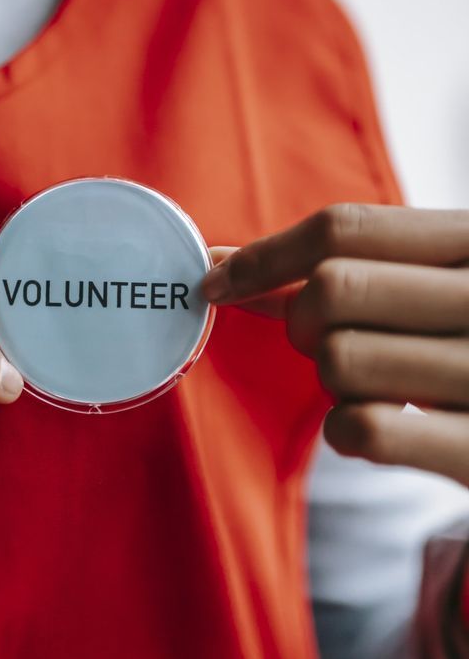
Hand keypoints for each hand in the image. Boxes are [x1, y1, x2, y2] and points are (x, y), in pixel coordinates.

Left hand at [202, 205, 468, 484]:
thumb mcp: (440, 282)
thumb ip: (354, 266)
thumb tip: (226, 268)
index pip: (345, 227)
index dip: (265, 254)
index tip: (217, 279)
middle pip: (331, 291)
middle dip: (300, 321)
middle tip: (322, 340)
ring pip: (339, 361)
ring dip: (329, 380)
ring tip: (369, 384)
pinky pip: (363, 429)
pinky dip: (344, 431)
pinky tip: (370, 427)